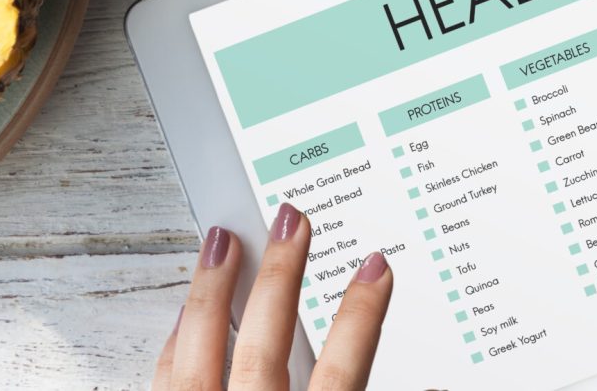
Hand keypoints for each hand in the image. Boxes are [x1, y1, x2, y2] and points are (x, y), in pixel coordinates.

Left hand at [151, 204, 392, 390]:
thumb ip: (373, 384)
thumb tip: (433, 379)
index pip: (340, 375)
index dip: (360, 318)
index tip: (375, 268)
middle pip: (263, 350)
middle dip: (279, 278)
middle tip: (291, 221)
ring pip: (199, 356)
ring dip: (212, 294)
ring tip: (223, 242)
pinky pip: (163, 383)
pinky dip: (174, 344)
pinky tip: (181, 317)